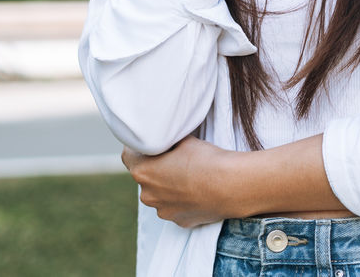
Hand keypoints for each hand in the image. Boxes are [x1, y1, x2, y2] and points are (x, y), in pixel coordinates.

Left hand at [122, 137, 239, 228]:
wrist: (230, 186)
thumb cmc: (207, 159)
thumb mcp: (184, 140)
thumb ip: (168, 141)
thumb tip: (166, 139)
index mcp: (143, 171)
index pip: (129, 155)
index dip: (139, 147)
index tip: (153, 143)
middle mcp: (147, 194)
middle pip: (145, 176)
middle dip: (156, 168)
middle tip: (176, 159)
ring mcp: (163, 210)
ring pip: (160, 194)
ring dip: (169, 186)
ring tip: (190, 176)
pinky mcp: (178, 220)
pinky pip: (175, 207)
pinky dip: (182, 199)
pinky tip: (197, 191)